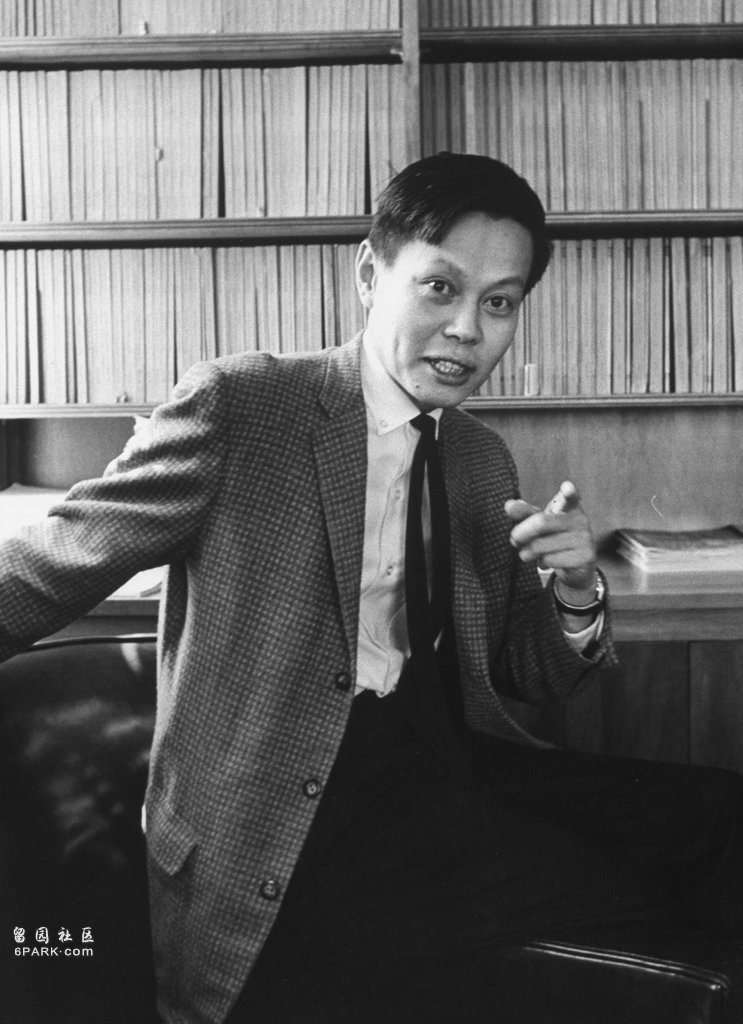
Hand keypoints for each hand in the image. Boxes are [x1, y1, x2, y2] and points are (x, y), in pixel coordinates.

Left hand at [505, 481, 597, 599]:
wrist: (576, 563)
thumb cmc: (553, 536)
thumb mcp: (538, 522)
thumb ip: (524, 512)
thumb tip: (509, 506)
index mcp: (569, 506)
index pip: (571, 496)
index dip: (569, 491)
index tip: (566, 487)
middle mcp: (580, 520)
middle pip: (541, 522)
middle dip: (520, 533)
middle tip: (513, 540)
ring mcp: (585, 538)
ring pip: (540, 545)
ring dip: (526, 552)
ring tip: (528, 553)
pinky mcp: (585, 557)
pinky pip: (549, 560)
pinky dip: (541, 563)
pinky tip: (546, 562)